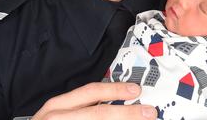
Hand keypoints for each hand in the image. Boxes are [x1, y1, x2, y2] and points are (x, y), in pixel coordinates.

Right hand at [32, 82, 156, 119]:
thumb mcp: (59, 114)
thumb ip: (83, 106)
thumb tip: (112, 102)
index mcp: (57, 107)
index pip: (90, 92)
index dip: (115, 90)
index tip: (136, 90)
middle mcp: (58, 118)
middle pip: (97, 114)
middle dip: (127, 114)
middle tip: (149, 113)